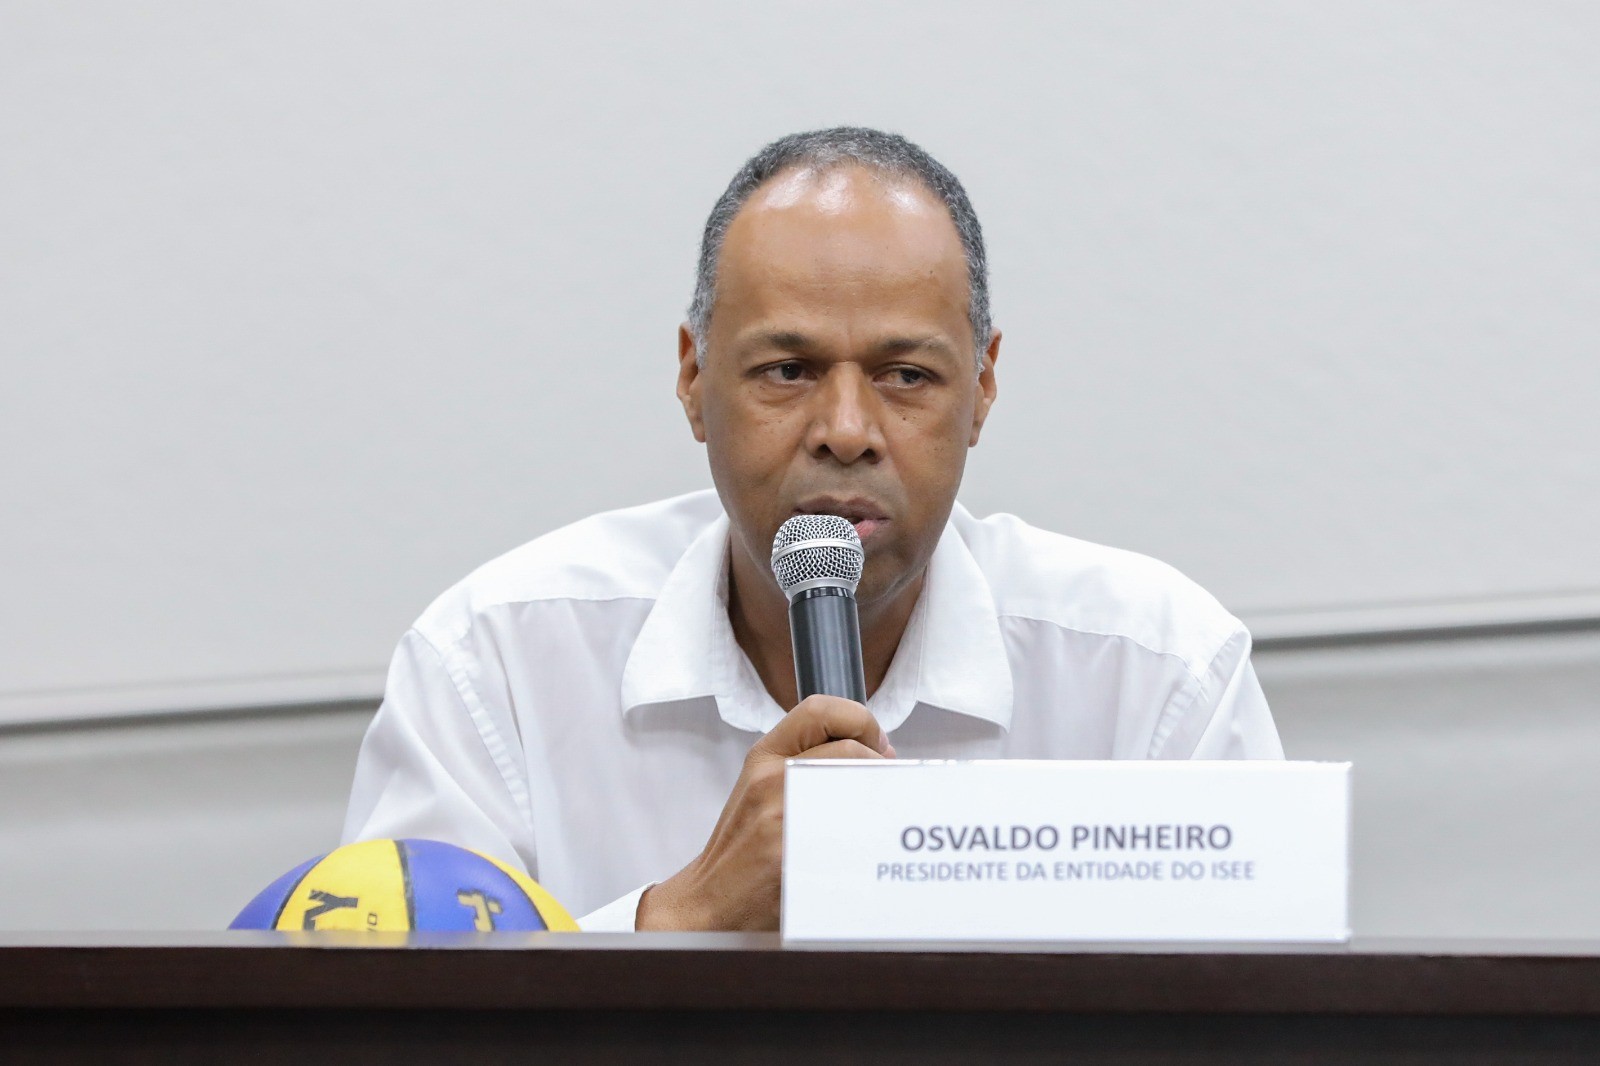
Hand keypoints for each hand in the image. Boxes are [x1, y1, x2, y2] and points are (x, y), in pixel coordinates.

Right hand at [635, 694, 893, 930]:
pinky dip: (867, 833)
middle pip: (849, 750)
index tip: (877, 744)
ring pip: (854, 785)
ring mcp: (781, 814)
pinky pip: (847, 831)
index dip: (861, 721)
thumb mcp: (762, 788)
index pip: (819, 710)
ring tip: (882, 813)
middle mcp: (770, 778)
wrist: (709, 901)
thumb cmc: (742, 849)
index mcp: (764, 756)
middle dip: (880, 766)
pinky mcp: (791, 852)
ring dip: (879, 798)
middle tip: (889, 784)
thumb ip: (808, 764)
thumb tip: (877, 756)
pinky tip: (867, 846)